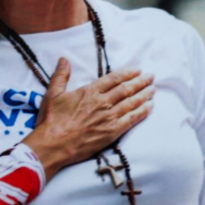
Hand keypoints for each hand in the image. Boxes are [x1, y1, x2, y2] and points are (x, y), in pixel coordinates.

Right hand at [23, 60, 153, 180]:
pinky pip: (132, 120)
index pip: (114, 78)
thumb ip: (60, 75)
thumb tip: (64, 59)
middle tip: (151, 77)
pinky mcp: (112, 132)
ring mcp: (109, 118)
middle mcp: (102, 102)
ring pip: (131, 103)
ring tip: (153, 90)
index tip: (138, 70)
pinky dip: (142, 112)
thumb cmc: (52, 120)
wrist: (53, 145)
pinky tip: (150, 107)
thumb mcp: (52, 94)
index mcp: (90, 91)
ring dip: (144, 95)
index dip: (128, 73)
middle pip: (126, 89)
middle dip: (141, 82)